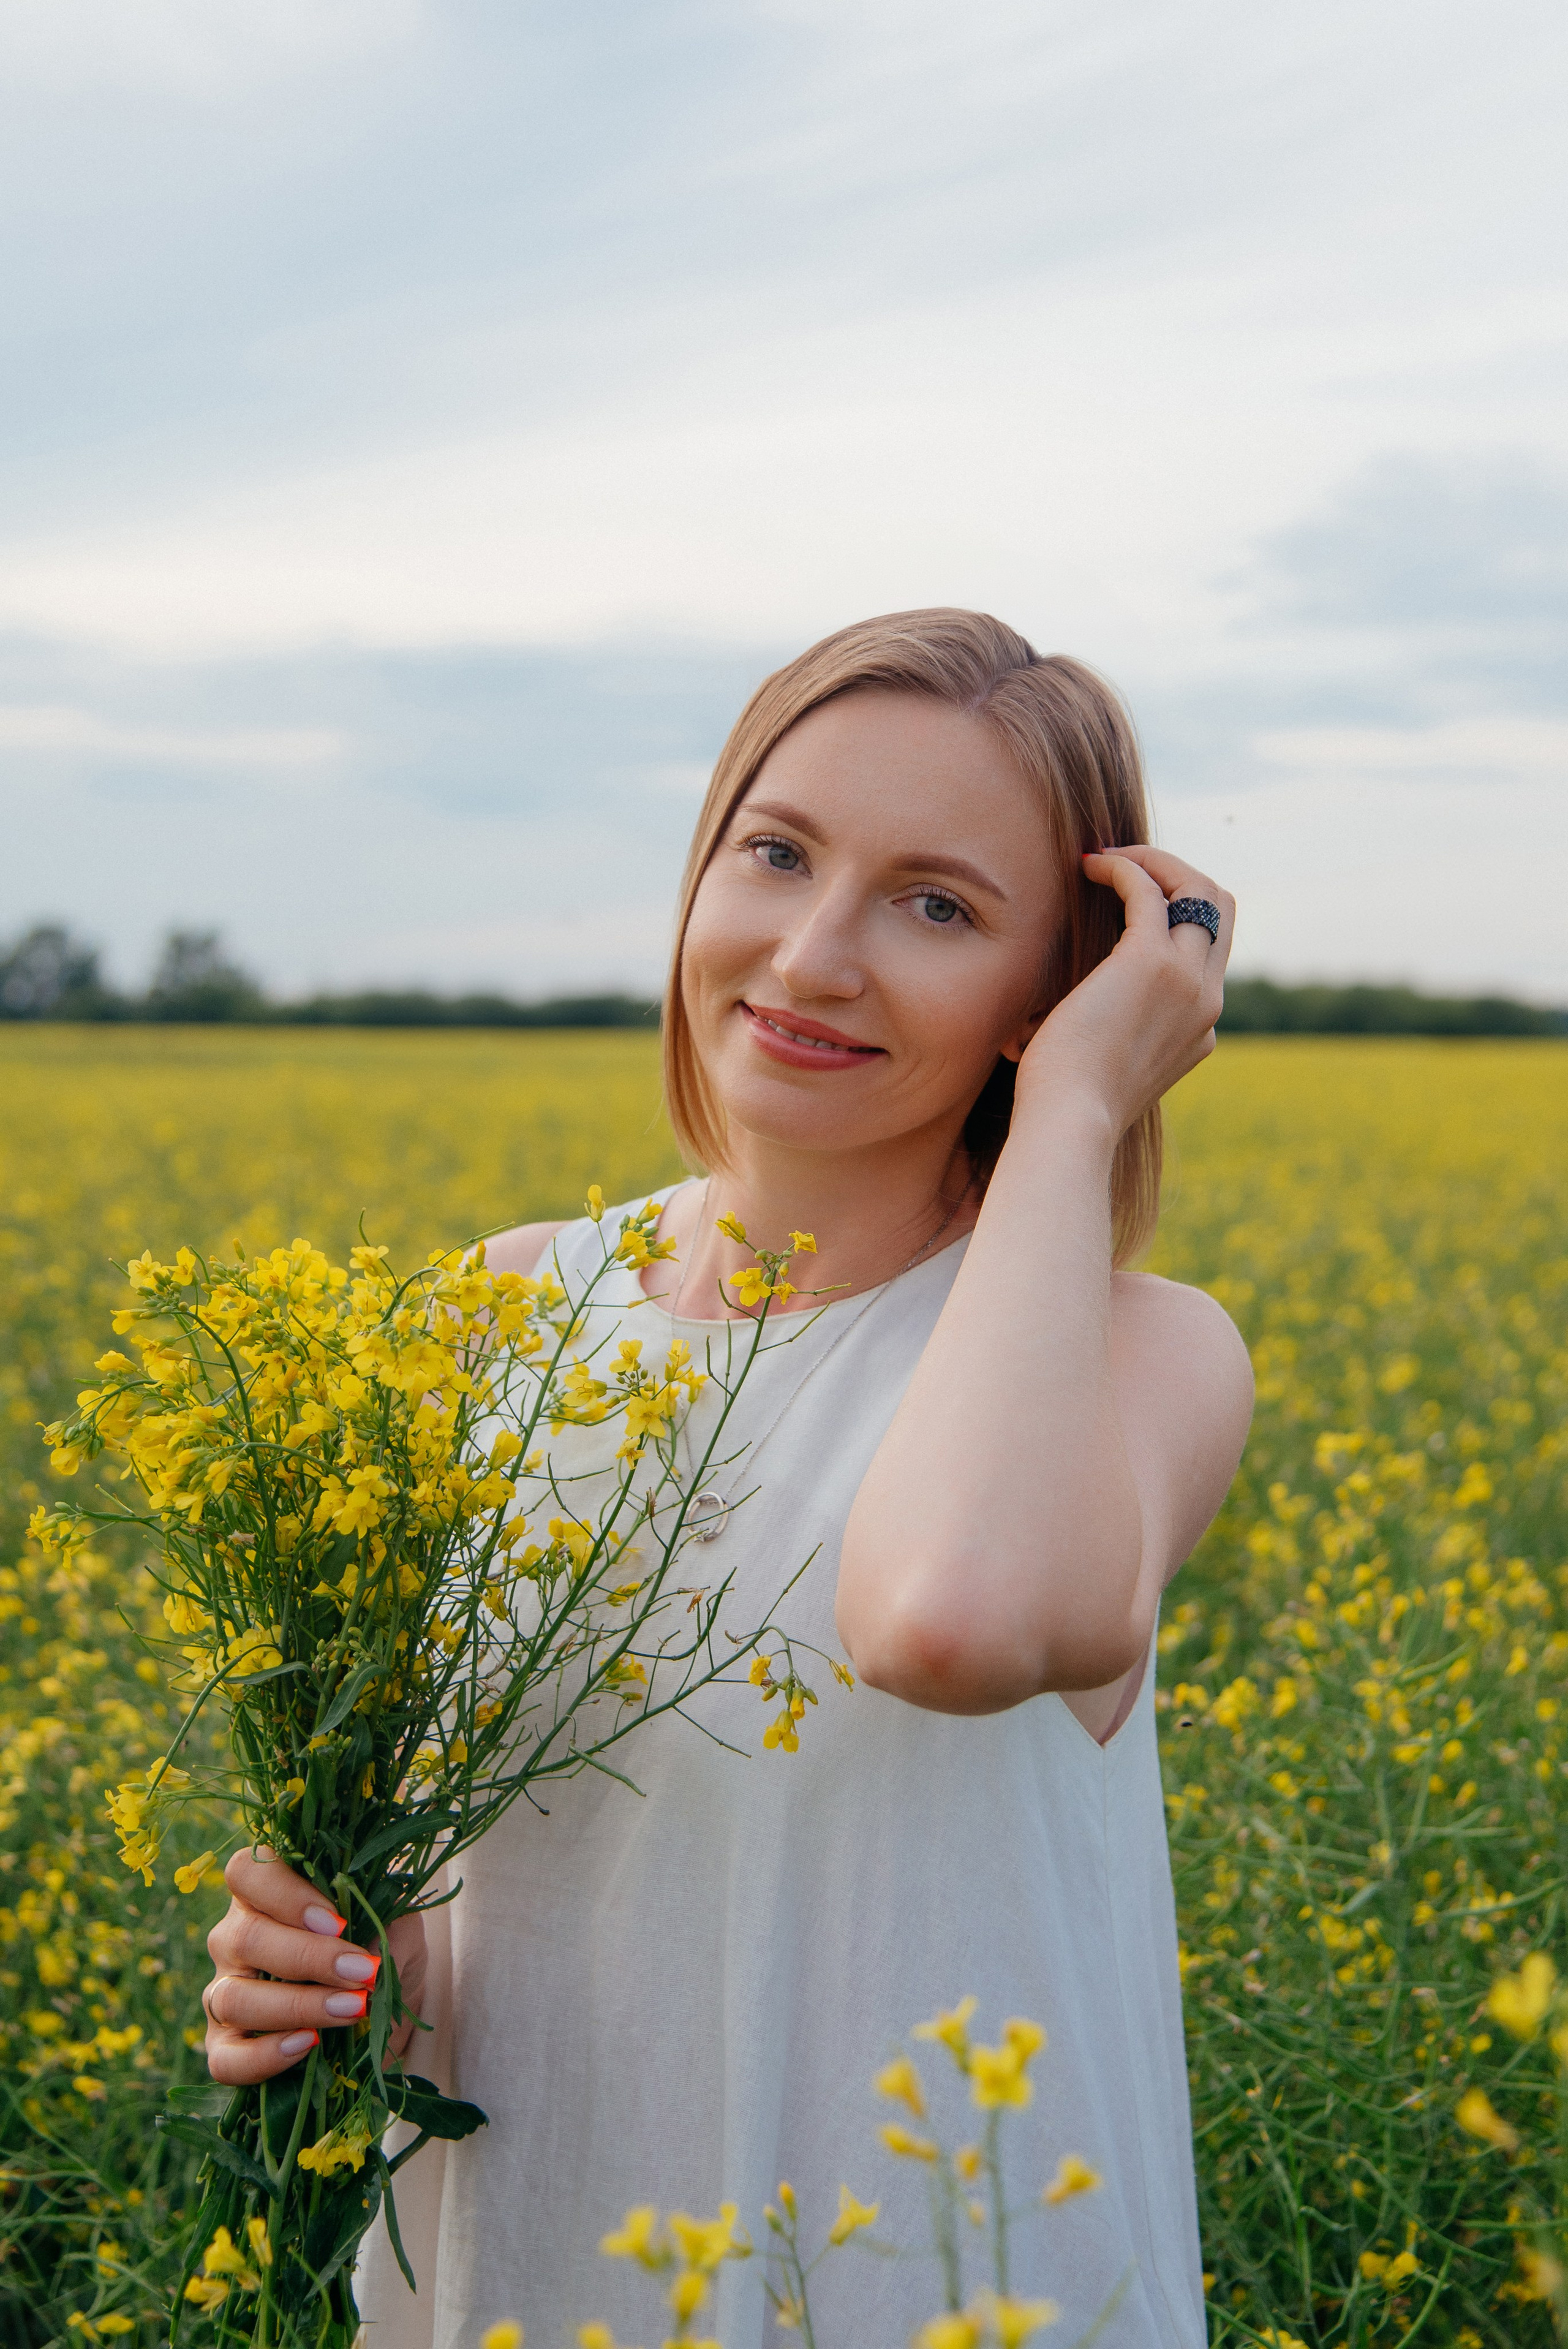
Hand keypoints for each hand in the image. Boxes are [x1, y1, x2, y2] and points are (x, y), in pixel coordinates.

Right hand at [203, 1846, 428, 2086]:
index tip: (337, 1922)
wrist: (380, 2004)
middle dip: (308, 1958)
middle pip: (244, 1938)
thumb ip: (381, 1922)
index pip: (247, 1873)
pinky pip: (225, 2059)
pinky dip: (264, 2056)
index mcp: (264, 1891)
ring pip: (233, 1998)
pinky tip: (308, 2044)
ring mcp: (222, 1991)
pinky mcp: (224, 2045)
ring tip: (351, 2009)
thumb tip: (364, 1949)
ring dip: (296, 2006)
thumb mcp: (393, 1920)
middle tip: (361, 1972)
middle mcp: (233, 1937)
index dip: (286, 1895)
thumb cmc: (378, 1944)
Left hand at [1016, 845, 1233, 1137]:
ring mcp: (1187, 980)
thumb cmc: (1065, 1100)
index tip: (1128, 898)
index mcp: (1200, 1027)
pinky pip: (1149, 890)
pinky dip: (1123, 868)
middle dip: (1177, 874)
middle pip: (1220, 908)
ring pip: (1197, 888)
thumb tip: (1059, 1010)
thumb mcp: (1102, 1061)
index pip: (1210, 949)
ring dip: (1154, 862)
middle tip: (1124, 867)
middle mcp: (1206, 1000)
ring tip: (1105, 859)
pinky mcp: (1151, 962)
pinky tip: (1087, 866)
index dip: (1177, 911)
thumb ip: (1107, 1030)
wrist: (1069, 1122)